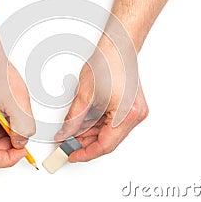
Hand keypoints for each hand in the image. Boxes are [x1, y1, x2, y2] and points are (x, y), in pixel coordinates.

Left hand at [55, 35, 147, 161]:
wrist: (118, 46)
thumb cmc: (108, 62)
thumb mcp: (85, 94)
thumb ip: (73, 119)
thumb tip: (65, 134)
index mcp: (127, 114)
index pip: (105, 145)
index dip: (85, 153)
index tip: (71, 155)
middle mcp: (135, 115)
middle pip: (108, 141)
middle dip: (86, 143)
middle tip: (67, 144)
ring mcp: (135, 112)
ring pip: (110, 133)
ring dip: (91, 134)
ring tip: (72, 132)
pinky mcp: (132, 108)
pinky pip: (113, 124)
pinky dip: (98, 126)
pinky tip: (84, 124)